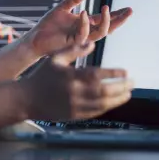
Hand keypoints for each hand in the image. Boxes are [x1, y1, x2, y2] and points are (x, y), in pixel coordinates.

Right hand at [18, 40, 132, 120]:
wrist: (26, 99)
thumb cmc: (41, 77)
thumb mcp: (55, 59)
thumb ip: (73, 50)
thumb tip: (91, 44)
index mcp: (70, 76)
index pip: (98, 75)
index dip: (114, 74)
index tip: (125, 72)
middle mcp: (74, 92)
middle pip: (105, 91)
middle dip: (122, 87)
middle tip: (132, 82)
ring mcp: (75, 105)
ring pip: (103, 103)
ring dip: (119, 98)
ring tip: (128, 93)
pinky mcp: (74, 115)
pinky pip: (96, 112)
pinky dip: (108, 106)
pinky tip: (114, 101)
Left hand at [19, 0, 130, 57]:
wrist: (35, 38)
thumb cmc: (48, 25)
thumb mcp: (62, 8)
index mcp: (85, 24)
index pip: (104, 19)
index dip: (116, 15)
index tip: (128, 9)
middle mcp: (86, 32)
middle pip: (108, 28)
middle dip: (119, 20)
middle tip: (129, 11)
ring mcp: (80, 38)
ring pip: (100, 33)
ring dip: (104, 21)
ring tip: (105, 8)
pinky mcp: (72, 43)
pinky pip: (83, 34)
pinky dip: (84, 24)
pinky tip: (84, 13)